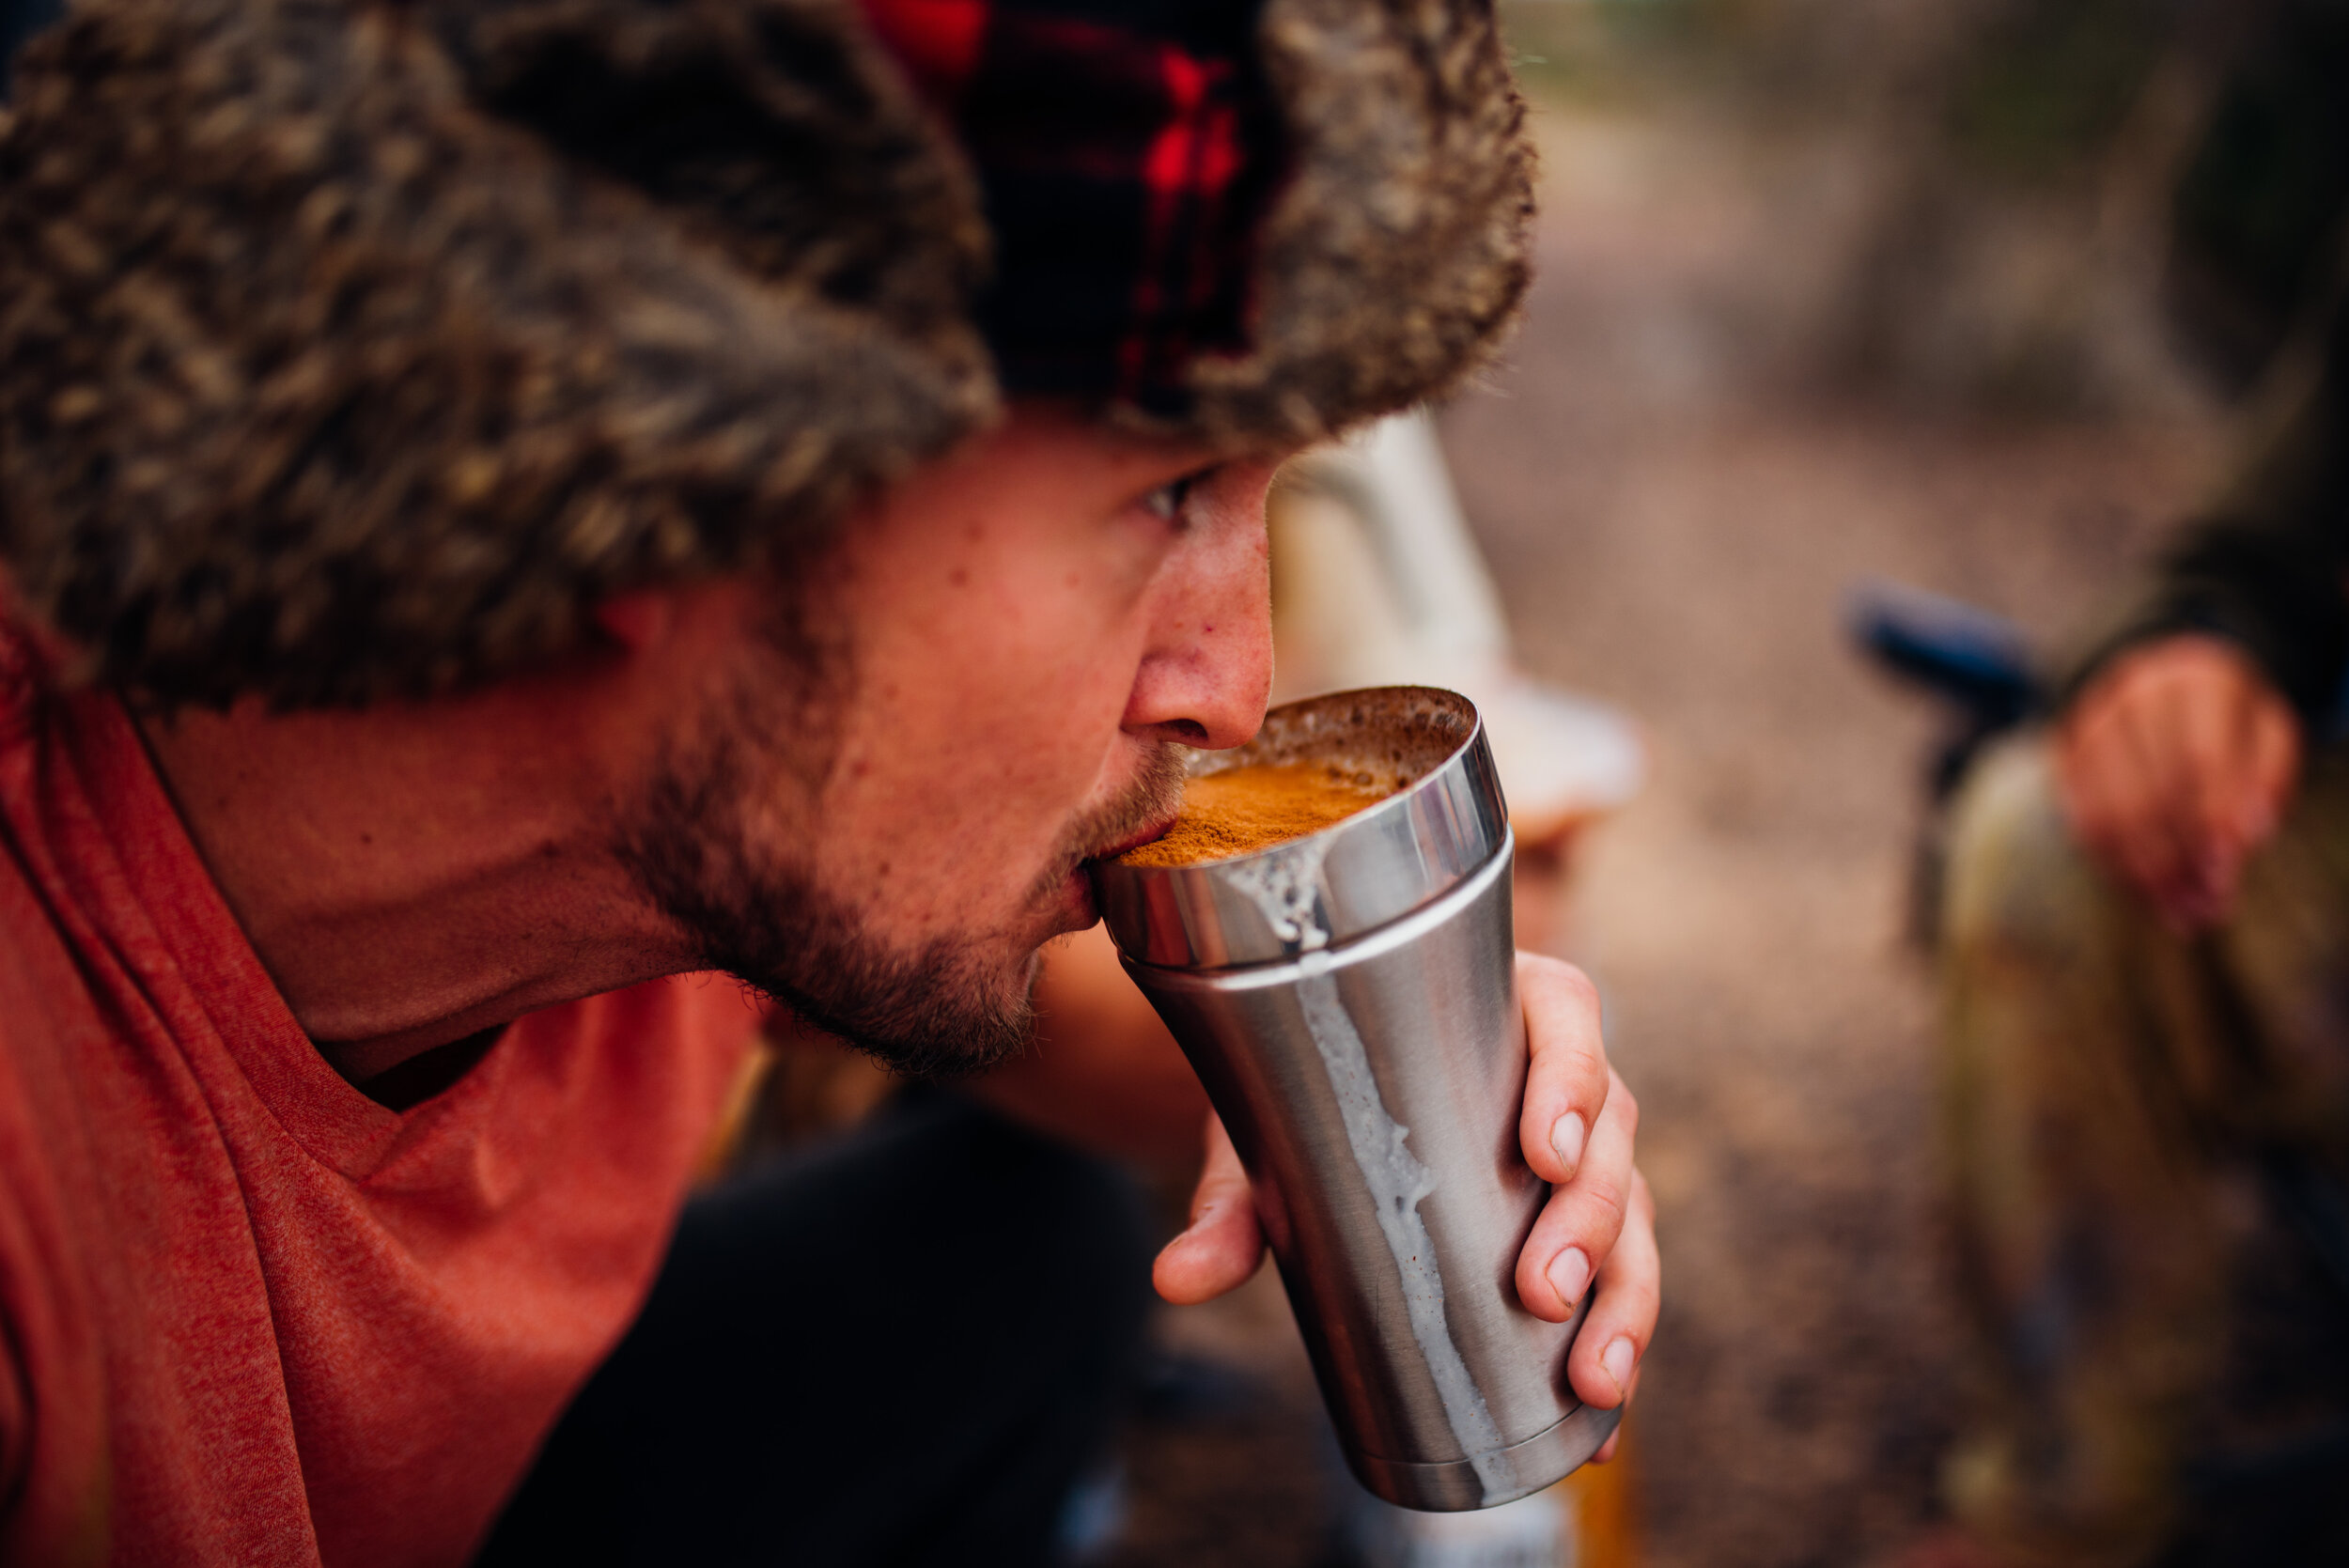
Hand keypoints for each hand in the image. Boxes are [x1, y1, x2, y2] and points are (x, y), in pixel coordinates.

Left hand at [1153, 954, 1658, 1455]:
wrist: (1307, 1105)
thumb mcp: (1267, 1123)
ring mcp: (1578, 1151)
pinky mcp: (1576, 1221)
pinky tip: (1601, 1428)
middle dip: (1591, 1220)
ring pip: (1630, 1213)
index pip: (1566, 1019)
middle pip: (1609, 1133)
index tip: (1542, 1153)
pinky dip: (1616, 1349)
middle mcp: (1557, 1073)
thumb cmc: (1303, 1086)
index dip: (1572, 1081)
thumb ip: (1230, 1198)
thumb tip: (1177, 1280)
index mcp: (1502, 1004)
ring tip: (1598, 1381)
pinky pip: (1618, 1279)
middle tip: (1544, 1291)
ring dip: (1625, 1299)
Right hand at [2055, 634, 2299, 929]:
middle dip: (2181, 859)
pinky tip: (2149, 893)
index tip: (2228, 869)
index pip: (2200, 757)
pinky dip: (2116, 866)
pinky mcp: (2065, 753)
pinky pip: (2083, 822)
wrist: (2167, 682)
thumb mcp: (2268, 735)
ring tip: (2183, 911)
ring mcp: (2092, 724)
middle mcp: (2135, 697)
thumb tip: (2245, 840)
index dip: (2213, 817)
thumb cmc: (2231, 720)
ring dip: (2147, 873)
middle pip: (2151, 793)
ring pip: (2111, 814)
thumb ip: (2266, 781)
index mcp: (2197, 684)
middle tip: (2210, 907)